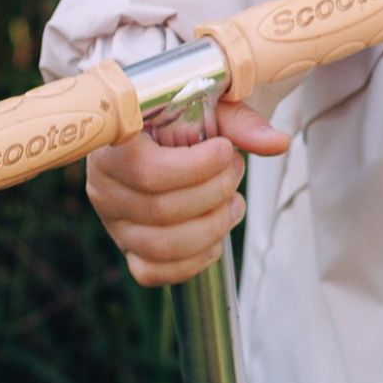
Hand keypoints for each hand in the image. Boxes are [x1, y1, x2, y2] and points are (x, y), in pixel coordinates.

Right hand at [87, 99, 288, 286]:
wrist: (154, 139)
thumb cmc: (177, 122)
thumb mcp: (206, 110)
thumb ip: (240, 124)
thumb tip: (278, 143)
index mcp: (113, 148)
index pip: (148, 171)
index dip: (196, 168)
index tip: (225, 150)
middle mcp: (104, 188)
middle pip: (162, 210)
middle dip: (215, 193)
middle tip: (235, 171)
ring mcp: (114, 224)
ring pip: (162, 245)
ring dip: (212, 227)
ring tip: (232, 202)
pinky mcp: (127, 250)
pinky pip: (154, 272)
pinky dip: (193, 261)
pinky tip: (214, 237)